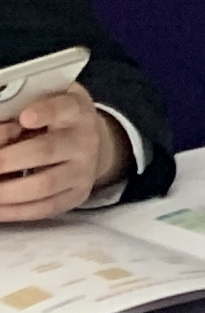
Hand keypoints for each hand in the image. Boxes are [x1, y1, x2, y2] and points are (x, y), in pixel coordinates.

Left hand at [0, 85, 117, 221]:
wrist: (88, 142)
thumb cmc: (54, 119)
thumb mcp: (43, 102)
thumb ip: (18, 110)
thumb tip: (1, 133)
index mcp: (75, 110)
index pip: (64, 108)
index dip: (45, 112)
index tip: (25, 118)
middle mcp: (84, 140)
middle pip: (46, 150)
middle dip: (7, 160)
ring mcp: (84, 170)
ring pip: (44, 185)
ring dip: (7, 191)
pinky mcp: (77, 195)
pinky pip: (45, 208)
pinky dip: (15, 211)